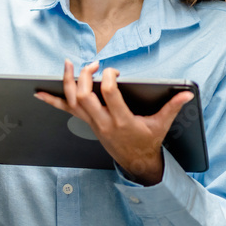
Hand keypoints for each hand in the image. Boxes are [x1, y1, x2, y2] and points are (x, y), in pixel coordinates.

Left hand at [33, 60, 193, 185]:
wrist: (135, 161)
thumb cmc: (147, 141)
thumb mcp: (161, 124)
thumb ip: (173, 107)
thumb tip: (187, 93)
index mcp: (122, 120)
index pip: (109, 94)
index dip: (108, 79)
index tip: (113, 71)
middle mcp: (103, 122)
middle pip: (85, 97)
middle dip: (85, 77)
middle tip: (93, 65)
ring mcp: (92, 123)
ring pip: (73, 102)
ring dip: (67, 82)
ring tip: (67, 65)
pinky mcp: (87, 122)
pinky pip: (66, 110)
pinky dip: (52, 100)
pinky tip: (38, 93)